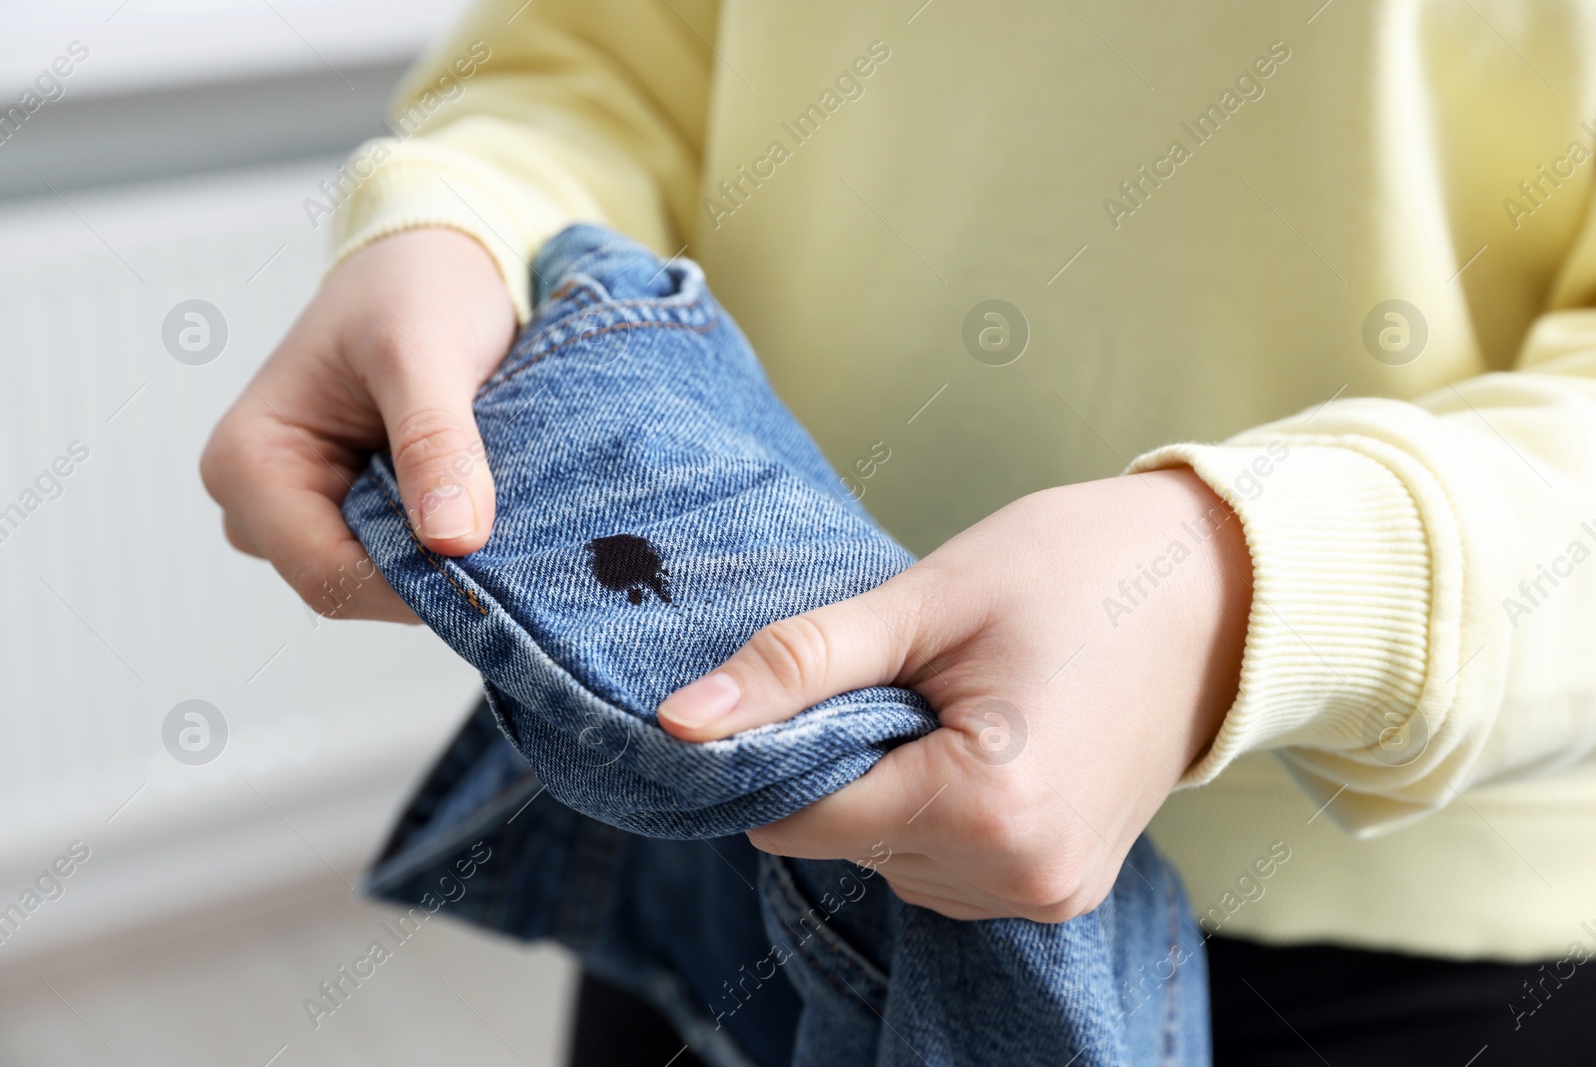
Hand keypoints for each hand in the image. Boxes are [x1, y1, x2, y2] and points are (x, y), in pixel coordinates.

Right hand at [201, 228, 515, 621]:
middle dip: (431, 571)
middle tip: (513, 529)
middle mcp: (260, 502)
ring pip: (383, 581)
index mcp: (247, 462)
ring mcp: (305, 513)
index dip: (413, 585)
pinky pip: (404, 558)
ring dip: (445, 557)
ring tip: (497, 501)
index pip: (327, 575)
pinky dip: (449, 542)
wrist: (434, 258)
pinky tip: (485, 503)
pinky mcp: (351, 513)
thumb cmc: (414, 286)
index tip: (495, 566)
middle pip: (353, 587)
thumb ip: (435, 442)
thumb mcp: (424, 350)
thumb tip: (453, 539)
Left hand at [658, 468, 1251, 921]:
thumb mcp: (924, 600)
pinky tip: (986, 744)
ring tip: (965, 705)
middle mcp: (1019, 874)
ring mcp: (1047, 893)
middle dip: (852, 760)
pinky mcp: (1061, 890)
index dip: (783, 749)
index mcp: (987, 803)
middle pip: (846, 840)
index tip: (815, 682)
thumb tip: (680, 724)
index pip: (802, 819)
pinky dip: (936, 812)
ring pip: (889, 858)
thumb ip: (798, 666)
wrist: (1217, 592)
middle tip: (919, 676)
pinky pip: (943, 868)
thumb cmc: (1075, 570)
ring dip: (894, 788)